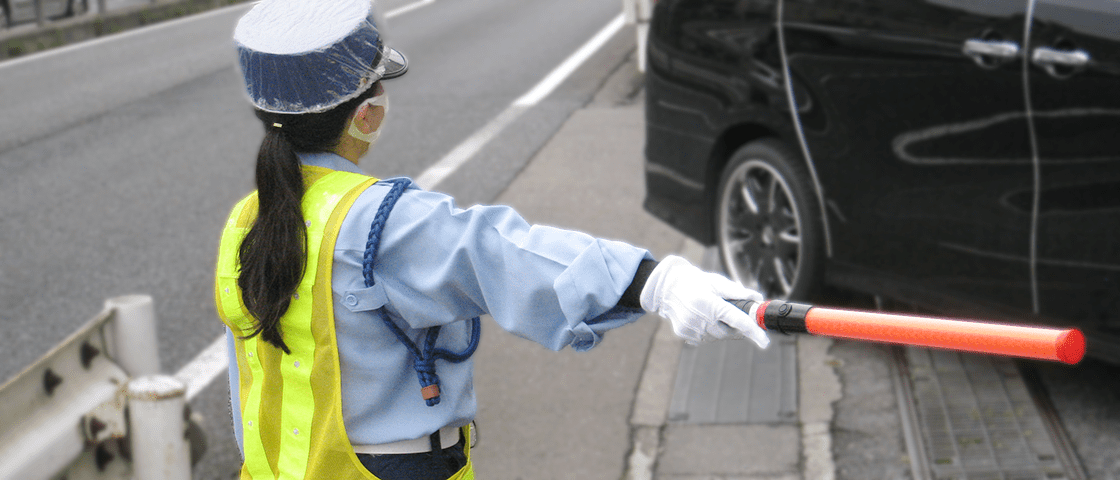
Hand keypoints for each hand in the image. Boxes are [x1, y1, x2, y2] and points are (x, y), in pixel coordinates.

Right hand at [640, 255, 769, 347]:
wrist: (666, 287)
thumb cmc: (694, 281)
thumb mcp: (716, 282)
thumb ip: (737, 292)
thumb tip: (757, 298)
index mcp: (710, 303)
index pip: (737, 321)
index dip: (753, 331)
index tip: (765, 342)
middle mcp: (699, 318)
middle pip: (729, 332)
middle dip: (737, 328)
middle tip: (737, 317)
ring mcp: (691, 328)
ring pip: (717, 337)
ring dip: (723, 330)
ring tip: (715, 314)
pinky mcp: (684, 334)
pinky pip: (705, 338)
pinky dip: (710, 332)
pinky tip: (704, 319)